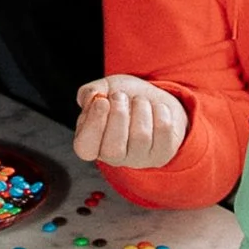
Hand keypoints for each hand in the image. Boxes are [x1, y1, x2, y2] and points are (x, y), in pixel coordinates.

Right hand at [74, 75, 188, 169]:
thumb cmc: (123, 98)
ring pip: (141, 137)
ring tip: (139, 100)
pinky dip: (159, 110)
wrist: (152, 99)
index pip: (85, 148)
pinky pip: (163, 130)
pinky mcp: (162, 154)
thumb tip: (90, 97)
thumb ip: (89, 93)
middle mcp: (114, 158)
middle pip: (114, 149)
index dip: (93, 125)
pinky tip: (155, 108)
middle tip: (120, 96)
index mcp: (92, 144)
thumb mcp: (103, 89)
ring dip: (140, 108)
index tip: (102, 101)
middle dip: (119, 115)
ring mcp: (139, 159)